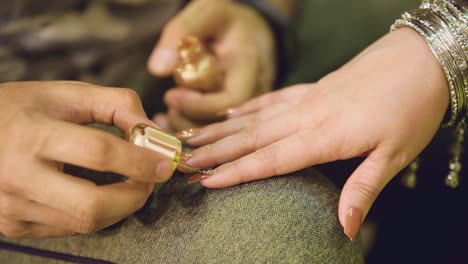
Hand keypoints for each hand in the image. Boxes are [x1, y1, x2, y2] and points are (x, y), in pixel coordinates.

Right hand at [0, 81, 173, 237]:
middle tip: (150, 181)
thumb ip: (116, 104)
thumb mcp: (67, 94)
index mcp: (31, 134)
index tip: (165, 163)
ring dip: (120, 207)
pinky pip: (70, 229)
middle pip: (93, 205)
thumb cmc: (22, 109)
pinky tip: (99, 194)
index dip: (140, 160)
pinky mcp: (13, 225)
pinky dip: (96, 214)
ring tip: (129, 184)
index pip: (98, 154)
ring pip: (85, 223)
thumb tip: (154, 132)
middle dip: (135, 196)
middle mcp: (17, 176)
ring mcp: (12, 207)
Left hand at [147, 0, 274, 130]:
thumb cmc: (226, 19)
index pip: (233, 99)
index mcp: (250, 64)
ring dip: (189, 127)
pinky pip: (216, 129)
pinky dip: (190, 127)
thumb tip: (158, 69)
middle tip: (168, 108)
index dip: (200, 106)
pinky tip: (169, 120)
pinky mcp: (238, 113)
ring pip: (221, 132)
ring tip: (168, 113)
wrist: (250, 29)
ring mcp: (249, 104)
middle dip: (191, 122)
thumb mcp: (206, 12)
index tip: (171, 96)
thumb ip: (181, 32)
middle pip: (227, 123)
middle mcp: (255, 89)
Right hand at [183, 28, 448, 239]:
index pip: (270, 158)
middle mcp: (306, 116)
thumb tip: (344, 228)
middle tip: (182, 161)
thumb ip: (363, 190)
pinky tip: (230, 113)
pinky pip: (271, 99)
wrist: (420, 58)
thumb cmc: (412, 108)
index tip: (205, 181)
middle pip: (251, 137)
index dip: (236, 172)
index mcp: (325, 136)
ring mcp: (306, 99)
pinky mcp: (311, 88)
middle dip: (214, 151)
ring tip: (192, 137)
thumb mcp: (395, 155)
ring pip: (254, 117)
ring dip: (221, 129)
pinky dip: (248, 108)